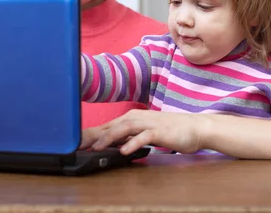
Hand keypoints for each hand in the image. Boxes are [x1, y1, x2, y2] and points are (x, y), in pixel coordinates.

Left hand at [80, 109, 205, 154]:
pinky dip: (133, 143)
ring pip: (124, 128)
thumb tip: (113, 145)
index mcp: (133, 118)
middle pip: (111, 125)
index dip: (90, 134)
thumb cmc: (171, 131)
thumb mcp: (146, 133)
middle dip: (93, 135)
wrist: (195, 127)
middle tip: (76, 144)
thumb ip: (130, 138)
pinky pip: (144, 137)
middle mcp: (138, 118)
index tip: (74, 143)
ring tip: (95, 148)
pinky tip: (123, 151)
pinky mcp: (160, 131)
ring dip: (109, 138)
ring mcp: (149, 123)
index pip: (107, 126)